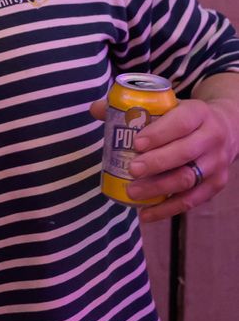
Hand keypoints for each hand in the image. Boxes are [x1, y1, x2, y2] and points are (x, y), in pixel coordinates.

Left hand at [90, 96, 238, 221]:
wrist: (227, 129)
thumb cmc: (185, 118)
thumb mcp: (168, 106)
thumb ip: (132, 108)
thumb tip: (95, 109)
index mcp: (199, 113)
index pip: (181, 123)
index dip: (159, 134)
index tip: (136, 144)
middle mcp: (212, 138)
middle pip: (185, 153)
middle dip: (156, 163)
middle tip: (132, 169)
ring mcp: (216, 164)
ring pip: (188, 179)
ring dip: (158, 188)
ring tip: (132, 192)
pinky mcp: (216, 185)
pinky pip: (191, 201)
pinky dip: (166, 209)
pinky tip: (145, 214)